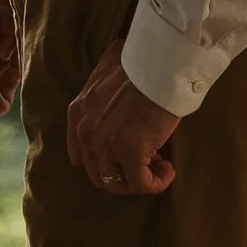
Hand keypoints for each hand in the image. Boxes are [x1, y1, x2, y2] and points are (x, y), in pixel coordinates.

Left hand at [66, 41, 179, 196]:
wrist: (159, 64)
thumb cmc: (141, 62)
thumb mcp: (106, 67)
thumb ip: (102, 81)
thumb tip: (113, 78)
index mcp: (77, 113)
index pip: (80, 157)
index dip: (105, 161)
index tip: (126, 154)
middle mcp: (86, 132)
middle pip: (98, 174)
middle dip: (123, 172)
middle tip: (146, 159)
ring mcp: (105, 145)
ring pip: (117, 183)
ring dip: (139, 179)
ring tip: (159, 164)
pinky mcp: (130, 153)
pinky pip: (141, 184)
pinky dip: (157, 183)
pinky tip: (169, 170)